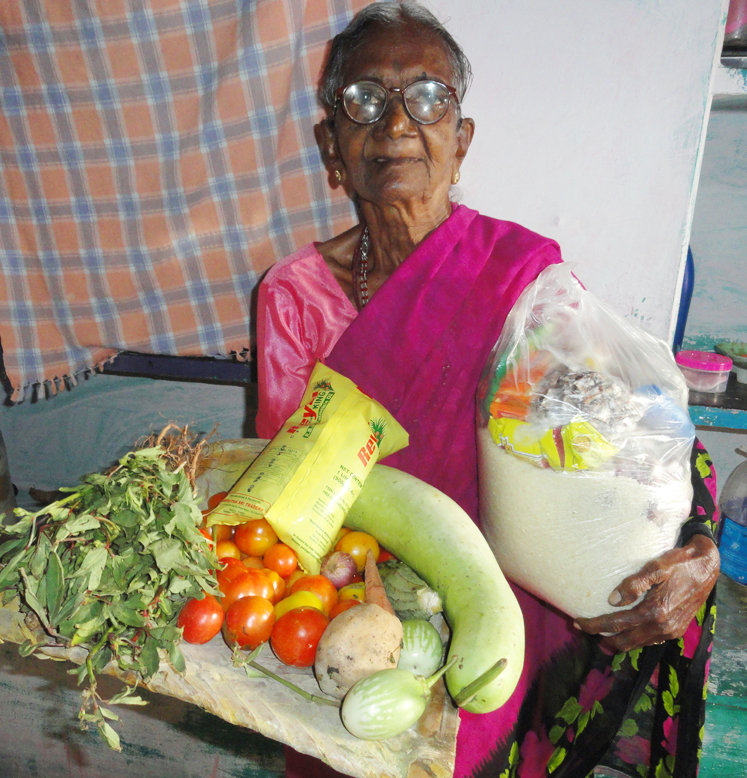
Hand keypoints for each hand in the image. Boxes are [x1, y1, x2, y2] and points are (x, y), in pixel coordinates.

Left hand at [574, 534, 719, 652]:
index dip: (594, 625)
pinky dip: (633, 638)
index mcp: (655, 612)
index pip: (616, 624)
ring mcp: (671, 631)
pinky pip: (649, 640)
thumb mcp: (656, 567)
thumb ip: (634, 584)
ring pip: (637, 644)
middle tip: (583, 628)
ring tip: (600, 630)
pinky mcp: (676, 630)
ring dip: (617, 640)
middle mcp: (663, 627)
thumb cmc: (679, 563)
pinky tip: (625, 629)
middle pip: (624, 641)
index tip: (577, 621)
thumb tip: (613, 600)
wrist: (707, 566)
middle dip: (601, 637)